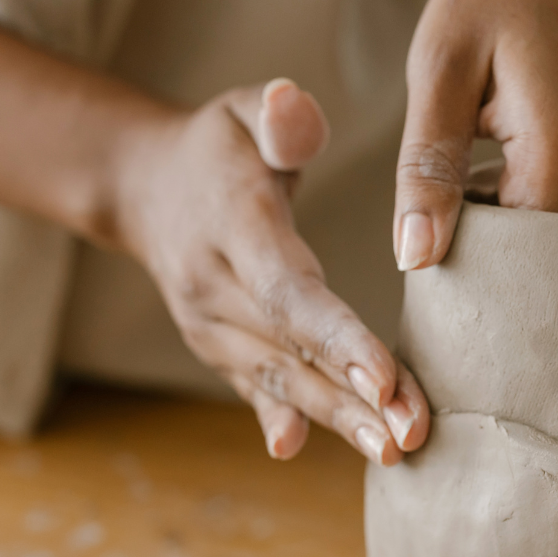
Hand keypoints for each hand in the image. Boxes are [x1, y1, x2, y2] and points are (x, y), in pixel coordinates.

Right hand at [114, 80, 428, 463]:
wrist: (147, 187)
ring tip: (393, 450)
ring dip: (337, 419)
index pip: (289, 292)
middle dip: (353, 398)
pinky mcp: (219, 346)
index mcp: (235, 228)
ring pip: (281, 379)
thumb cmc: (220, 147)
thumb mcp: (245, 110)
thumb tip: (293, 106)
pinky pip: (253, 387)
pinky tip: (296, 450)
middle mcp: (215, 287)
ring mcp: (211, 324)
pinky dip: (278, 420)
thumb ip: (279, 116)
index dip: (336, 338)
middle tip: (409, 435)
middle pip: (292, 351)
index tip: (383, 378)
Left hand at [392, 0, 557, 270]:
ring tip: (480, 231)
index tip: (443, 289)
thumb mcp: (439, 68)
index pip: (529, 265)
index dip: (485, 285)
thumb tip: (415, 258)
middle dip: (512, 276)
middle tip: (459, 268)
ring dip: (533, 247)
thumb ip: (426, 166)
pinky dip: (554, 217)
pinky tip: (509, 194)